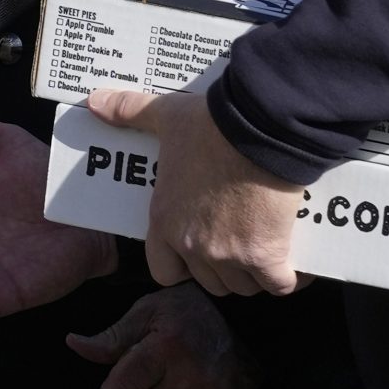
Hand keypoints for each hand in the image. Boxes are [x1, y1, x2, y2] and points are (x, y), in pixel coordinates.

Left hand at [66, 284, 260, 388]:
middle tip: (146, 375)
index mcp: (164, 347)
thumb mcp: (145, 312)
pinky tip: (188, 383)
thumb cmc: (184, 311)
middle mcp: (189, 373)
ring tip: (168, 376)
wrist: (243, 318)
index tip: (119, 376)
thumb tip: (74, 344)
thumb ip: (111, 337)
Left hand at [87, 88, 303, 296]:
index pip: (163, 271)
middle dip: (222, 270)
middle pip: (209, 282)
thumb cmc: (211, 125)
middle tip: (236, 246)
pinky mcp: (266, 256)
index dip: (181, 266)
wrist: (260, 129)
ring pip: (243, 287)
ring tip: (263, 253)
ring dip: (253, 276)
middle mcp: (193, 245)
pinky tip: (295, 266)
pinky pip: (279, 285)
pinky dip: (289, 278)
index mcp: (165, 219)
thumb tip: (94, 102)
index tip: (196, 253)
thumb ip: (128, 111)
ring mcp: (230, 255)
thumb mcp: (164, 115)